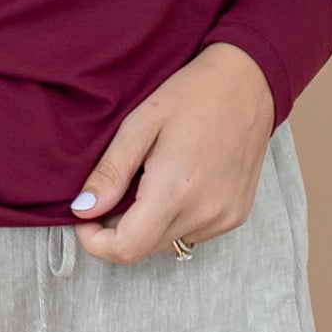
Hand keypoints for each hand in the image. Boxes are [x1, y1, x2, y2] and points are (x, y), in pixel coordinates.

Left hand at [67, 41, 276, 264]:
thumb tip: (83, 210)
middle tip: (114, 192)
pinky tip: (179, 184)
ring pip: (169, 243)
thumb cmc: (192, 94)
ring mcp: (225, 217)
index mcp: (175, 190)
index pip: (127, 248)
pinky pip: (194, 233)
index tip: (85, 219)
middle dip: (119, 231)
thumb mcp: (140, 123)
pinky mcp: (237, 215)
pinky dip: (176, 219)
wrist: (248, 82)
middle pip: (145, 249)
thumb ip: (111, 171)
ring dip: (149, 225)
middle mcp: (204, 212)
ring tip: (150, 181)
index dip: (97, 243)